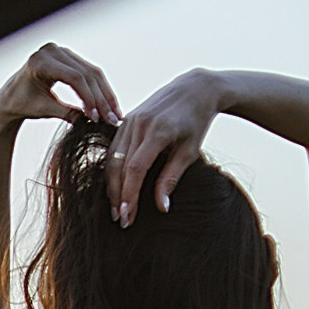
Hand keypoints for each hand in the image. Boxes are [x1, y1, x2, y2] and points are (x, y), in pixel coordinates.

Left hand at [0, 43, 120, 127]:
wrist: (10, 98)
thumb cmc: (21, 104)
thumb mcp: (42, 110)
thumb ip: (65, 113)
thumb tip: (91, 121)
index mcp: (41, 62)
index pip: (74, 77)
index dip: (88, 97)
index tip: (97, 118)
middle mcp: (53, 51)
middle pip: (86, 74)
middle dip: (101, 98)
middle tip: (112, 118)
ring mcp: (62, 52)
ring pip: (92, 73)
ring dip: (105, 94)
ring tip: (115, 114)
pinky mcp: (68, 57)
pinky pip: (89, 72)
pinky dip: (100, 89)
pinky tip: (108, 104)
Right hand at [105, 69, 224, 226]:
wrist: (195, 87)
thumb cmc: (197, 120)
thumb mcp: (190, 151)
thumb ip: (172, 178)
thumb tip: (161, 207)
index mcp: (158, 131)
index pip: (136, 169)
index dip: (129, 195)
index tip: (128, 217)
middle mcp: (140, 124)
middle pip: (119, 166)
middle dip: (118, 196)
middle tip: (120, 220)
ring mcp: (130, 120)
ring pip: (112, 159)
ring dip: (112, 186)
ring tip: (116, 208)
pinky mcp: (126, 120)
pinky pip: (113, 149)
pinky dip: (112, 170)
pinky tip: (116, 186)